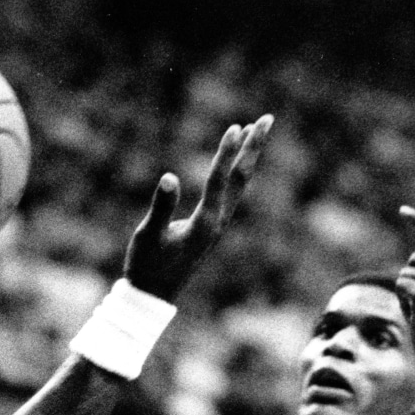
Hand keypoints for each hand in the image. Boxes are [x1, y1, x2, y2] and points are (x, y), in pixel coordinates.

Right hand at [122, 114, 273, 299]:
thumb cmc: (147, 266)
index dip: (227, 153)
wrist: (153, 295)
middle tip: (267, 119)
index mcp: (204, 223)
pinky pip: (228, 193)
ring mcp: (216, 225)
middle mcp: (216, 222)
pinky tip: (234, 164)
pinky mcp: (210, 228)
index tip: (236, 127)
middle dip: (252, 148)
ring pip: (237, 185)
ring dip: (246, 157)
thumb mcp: (148, 235)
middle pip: (240, 178)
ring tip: (254, 131)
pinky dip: (234, 172)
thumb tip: (170, 178)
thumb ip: (161, 207)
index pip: (219, 180)